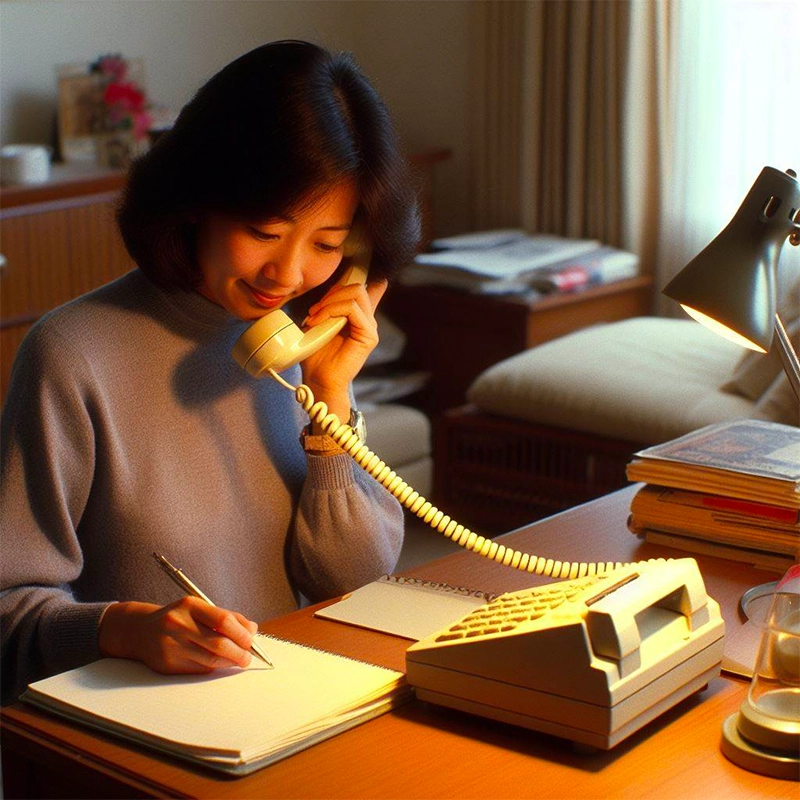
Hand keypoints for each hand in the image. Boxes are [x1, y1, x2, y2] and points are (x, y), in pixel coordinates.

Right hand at [98, 598, 258, 673]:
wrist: (140, 631)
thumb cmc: (178, 617)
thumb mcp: (199, 608)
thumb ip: (227, 616)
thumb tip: (252, 629)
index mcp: (190, 606)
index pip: (223, 620)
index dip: (241, 633)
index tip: (251, 640)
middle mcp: (179, 624)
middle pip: (218, 643)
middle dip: (239, 652)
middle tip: (248, 657)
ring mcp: (171, 645)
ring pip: (210, 660)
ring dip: (229, 663)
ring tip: (238, 661)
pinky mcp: (167, 664)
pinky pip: (198, 669)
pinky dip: (214, 668)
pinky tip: (219, 664)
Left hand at [299, 279, 387, 420]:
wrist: (318, 380)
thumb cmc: (316, 355)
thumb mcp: (318, 324)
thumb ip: (327, 307)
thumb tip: (326, 290)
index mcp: (358, 316)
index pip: (370, 288)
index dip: (365, 272)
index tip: (357, 260)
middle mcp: (367, 320)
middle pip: (357, 287)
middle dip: (333, 292)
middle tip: (314, 310)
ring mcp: (370, 328)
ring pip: (355, 294)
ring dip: (330, 302)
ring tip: (315, 317)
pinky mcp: (368, 336)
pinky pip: (352, 310)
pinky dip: (333, 311)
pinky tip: (320, 321)